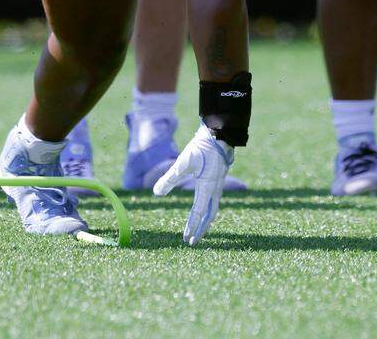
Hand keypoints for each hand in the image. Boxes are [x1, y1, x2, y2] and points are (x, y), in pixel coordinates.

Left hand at [153, 124, 233, 245]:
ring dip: (206, 221)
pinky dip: (209, 211)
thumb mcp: (182, 163)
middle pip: (210, 215)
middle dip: (201, 229)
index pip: (198, 212)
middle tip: (192, 241)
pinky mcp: (219, 180)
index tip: (185, 238)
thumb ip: (169, 178)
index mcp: (207, 187)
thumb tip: (156, 193)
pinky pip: (215, 202)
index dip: (191, 226)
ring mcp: (218, 185)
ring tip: (198, 230)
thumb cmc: (201, 148)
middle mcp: (215, 189)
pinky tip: (204, 210)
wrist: (220, 135)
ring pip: (214, 209)